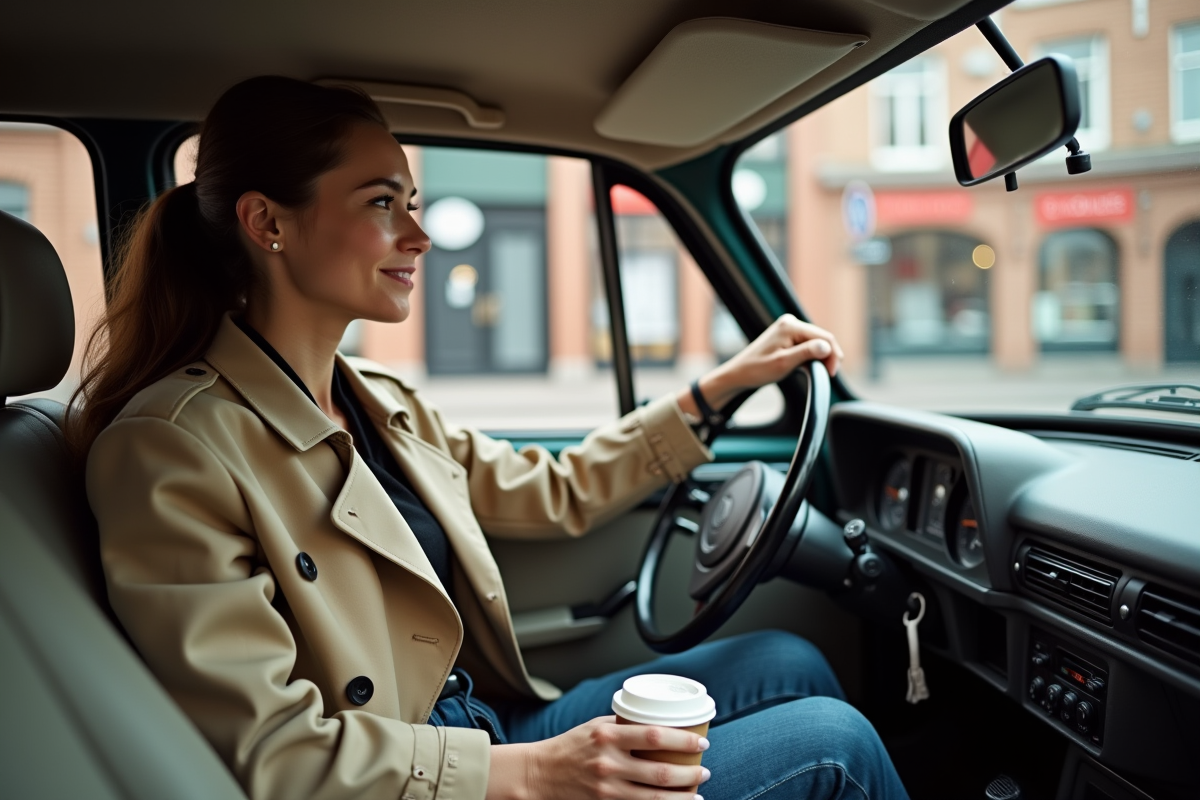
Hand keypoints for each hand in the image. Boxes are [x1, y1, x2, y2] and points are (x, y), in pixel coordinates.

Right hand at [486, 716, 710, 799]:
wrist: (539, 775)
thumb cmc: (570, 747)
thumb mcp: (596, 727)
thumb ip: (625, 726)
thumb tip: (660, 722)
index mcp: (608, 737)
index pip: (656, 736)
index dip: (684, 739)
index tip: (702, 741)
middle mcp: (609, 764)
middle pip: (661, 772)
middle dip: (690, 773)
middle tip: (705, 770)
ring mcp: (607, 789)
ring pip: (655, 799)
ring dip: (683, 797)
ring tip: (698, 793)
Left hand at [678, 314, 842, 415]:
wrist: (739, 374)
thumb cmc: (757, 370)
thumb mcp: (784, 363)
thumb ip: (807, 353)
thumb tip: (827, 346)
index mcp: (791, 326)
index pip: (824, 337)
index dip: (833, 355)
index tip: (832, 373)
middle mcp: (791, 322)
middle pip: (822, 338)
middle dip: (829, 356)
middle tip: (829, 375)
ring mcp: (789, 328)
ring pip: (816, 342)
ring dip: (821, 357)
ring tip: (820, 373)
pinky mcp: (787, 336)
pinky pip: (807, 345)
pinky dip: (812, 356)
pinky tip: (811, 367)